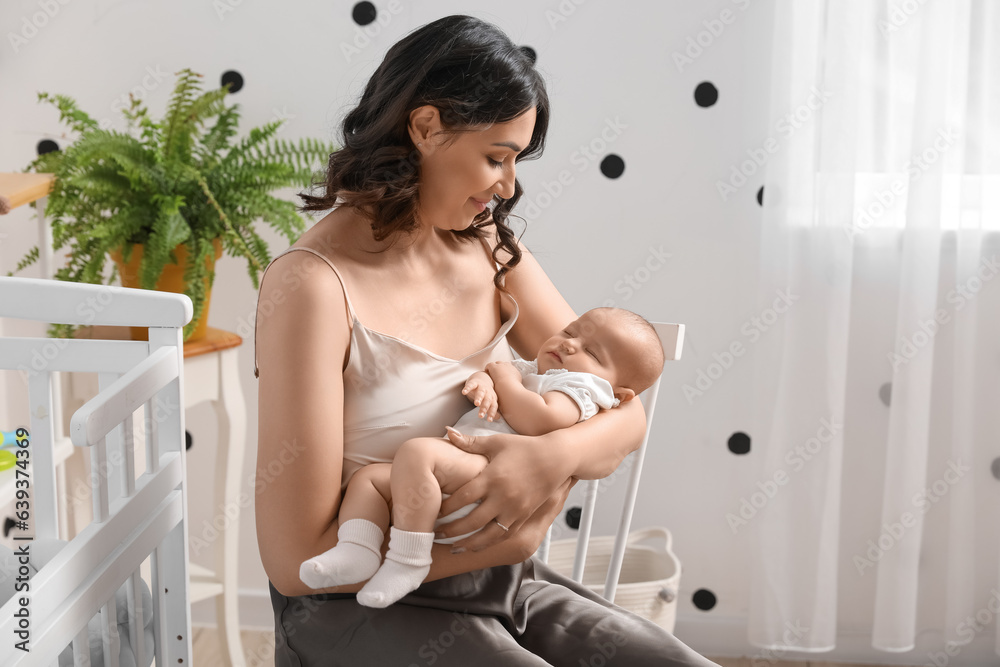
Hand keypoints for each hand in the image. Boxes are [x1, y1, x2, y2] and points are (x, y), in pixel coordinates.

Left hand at [437, 426, 574, 551]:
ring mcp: (514, 509)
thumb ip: (470, 442)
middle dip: (451, 530)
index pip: (463, 497)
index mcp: (492, 477)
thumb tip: (447, 432)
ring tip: (452, 547)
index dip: (446, 507)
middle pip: (472, 521)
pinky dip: (488, 544)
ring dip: (468, 543)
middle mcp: (503, 496)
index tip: (433, 511)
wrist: (556, 458)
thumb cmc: (524, 447)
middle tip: (435, 534)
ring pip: (487, 534)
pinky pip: (503, 535)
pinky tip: (475, 547)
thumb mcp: (496, 442)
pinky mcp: (523, 517)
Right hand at [462, 373, 498, 420]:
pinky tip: (463, 392)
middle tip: (481, 416)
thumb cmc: (486, 393)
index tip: (489, 420)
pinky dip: (467, 388)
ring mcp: (481, 387)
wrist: (482, 378)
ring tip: (476, 404)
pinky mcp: (474, 383)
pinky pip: (471, 385)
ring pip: (481, 392)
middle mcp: (488, 393)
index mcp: (492, 399)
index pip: (493, 406)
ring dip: (479, 398)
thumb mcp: (490, 401)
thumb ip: (492, 410)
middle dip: (484, 408)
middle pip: (487, 401)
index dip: (492, 413)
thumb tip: (498, 418)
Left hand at [485, 360, 520, 385]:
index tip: (503, 375)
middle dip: (500, 368)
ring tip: (491, 373)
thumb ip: (514, 384)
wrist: (508, 387)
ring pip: (497, 363)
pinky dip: (488, 368)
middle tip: (497, 374)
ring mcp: (501, 365)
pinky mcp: (494, 367)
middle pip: (504, 364)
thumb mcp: (517, 386)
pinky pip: (489, 365)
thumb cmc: (512, 389)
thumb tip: (512, 387)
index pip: (509, 368)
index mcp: (515, 371)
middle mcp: (509, 366)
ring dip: (494, 368)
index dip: (505, 371)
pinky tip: (486, 372)